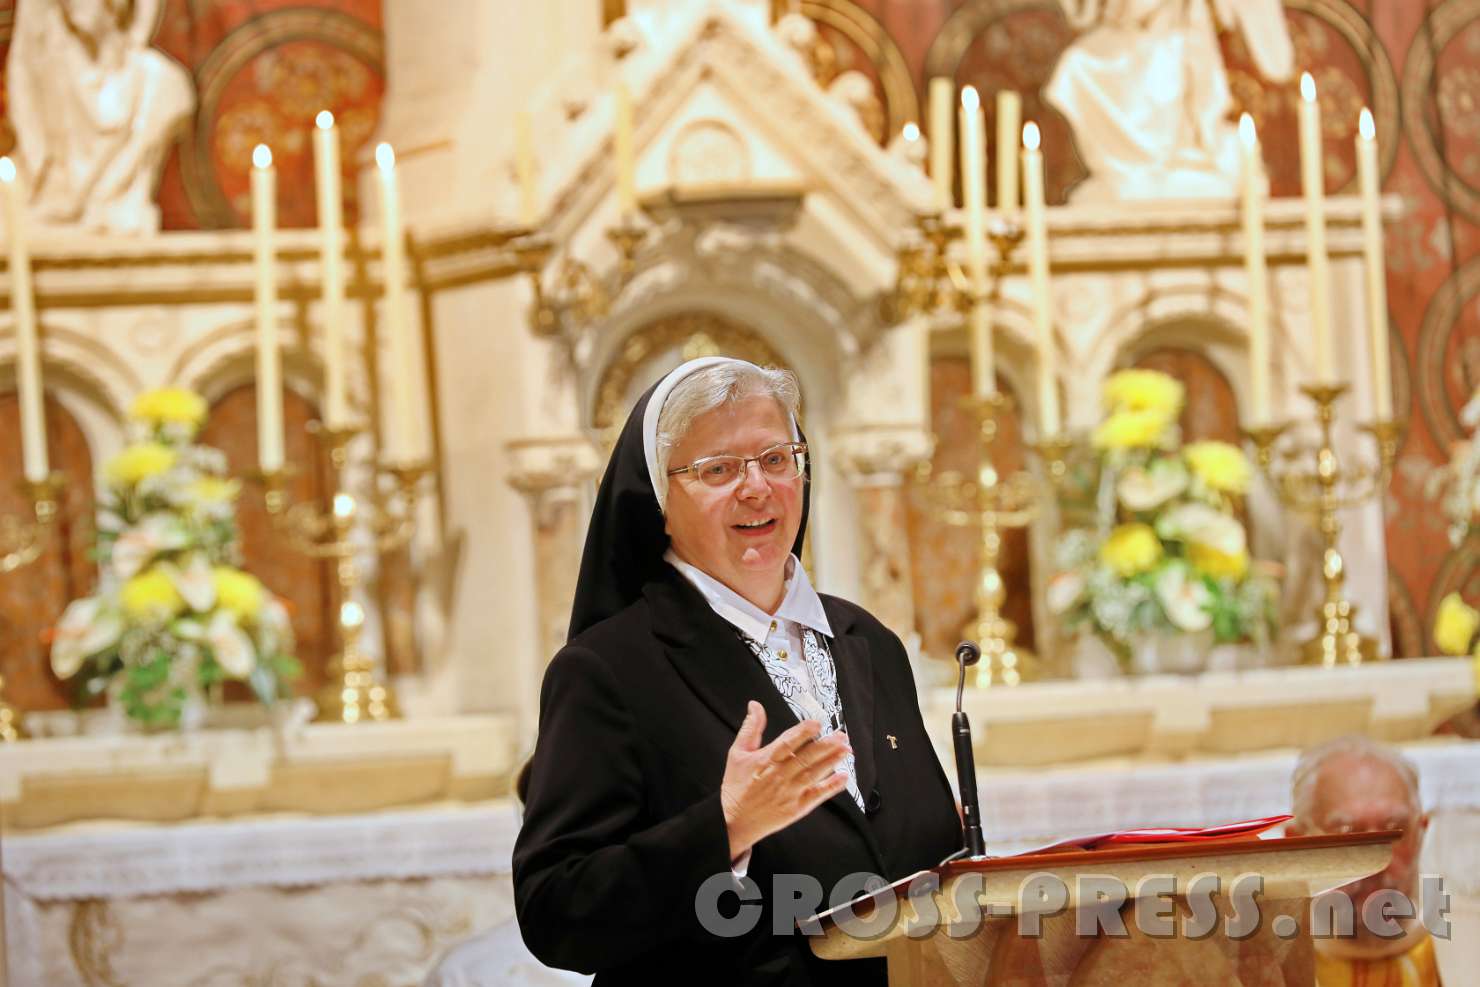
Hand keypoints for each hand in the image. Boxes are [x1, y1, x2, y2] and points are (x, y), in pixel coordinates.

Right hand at [720, 701, 851, 860]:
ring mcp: (789, 793)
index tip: (817, 723)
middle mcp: (779, 775)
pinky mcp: (796, 808)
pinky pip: (817, 795)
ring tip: (846, 750)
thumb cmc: (736, 785)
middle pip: (806, 757)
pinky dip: (831, 786)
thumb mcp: (737, 753)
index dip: (803, 732)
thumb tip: (755, 705)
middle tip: (842, 735)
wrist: (733, 820)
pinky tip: (843, 777)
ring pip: (814, 774)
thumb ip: (750, 728)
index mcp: (766, 760)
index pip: (788, 743)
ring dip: (832, 761)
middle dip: (826, 745)